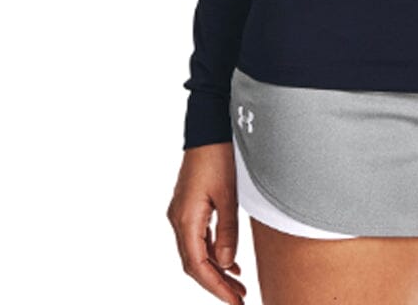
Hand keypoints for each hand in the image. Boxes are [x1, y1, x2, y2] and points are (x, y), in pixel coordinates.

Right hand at [167, 142, 248, 302]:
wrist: (208, 128)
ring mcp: (182, 214)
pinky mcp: (189, 207)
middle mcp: (178, 221)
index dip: (215, 288)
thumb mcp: (228, 195)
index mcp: (185, 220)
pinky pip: (199, 238)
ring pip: (196, 252)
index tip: (233, 302)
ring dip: (215, 270)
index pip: (197, 266)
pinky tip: (229, 261)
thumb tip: (226, 264)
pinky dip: (213, 252)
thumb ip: (228, 231)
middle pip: (194, 263)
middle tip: (239, 299)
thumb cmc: (218, 157)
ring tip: (238, 285)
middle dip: (216, 284)